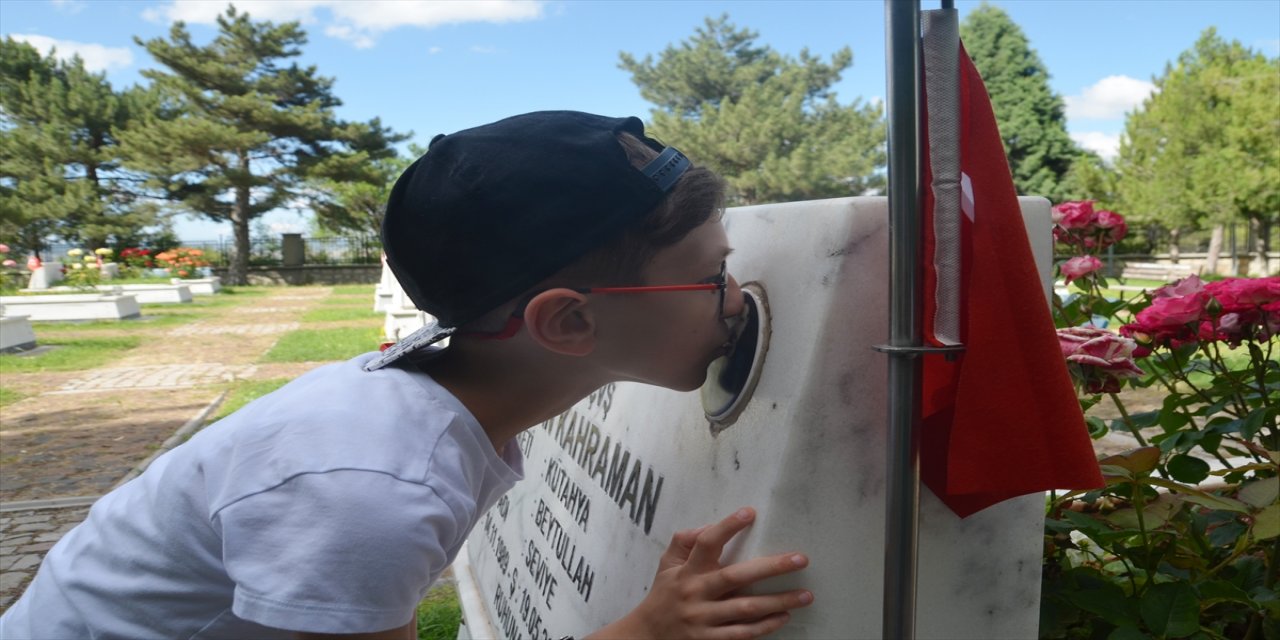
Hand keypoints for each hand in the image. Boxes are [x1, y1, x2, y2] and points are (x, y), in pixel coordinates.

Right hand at [587, 507, 811, 639]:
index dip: (727, 526)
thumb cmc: (664, 595)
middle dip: (770, 567)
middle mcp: (696, 594)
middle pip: (735, 577)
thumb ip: (684, 542)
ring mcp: (703, 619)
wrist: (646, 636)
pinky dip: (765, 626)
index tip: (750, 512)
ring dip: (778, 601)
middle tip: (800, 559)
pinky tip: (784, 616)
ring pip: (746, 609)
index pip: (706, 543)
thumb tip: (710, 525)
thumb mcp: (666, 564)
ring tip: (805, 594)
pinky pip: (742, 634)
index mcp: (687, 571)